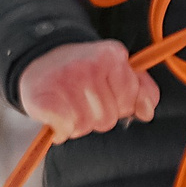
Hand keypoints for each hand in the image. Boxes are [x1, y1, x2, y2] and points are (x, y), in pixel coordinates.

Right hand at [19, 40, 158, 138]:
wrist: (38, 60)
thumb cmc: (81, 72)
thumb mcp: (115, 71)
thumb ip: (140, 90)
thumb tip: (147, 113)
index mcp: (112, 55)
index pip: (129, 101)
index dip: (117, 106)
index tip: (102, 96)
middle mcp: (90, 64)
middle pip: (107, 118)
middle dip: (96, 118)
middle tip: (82, 103)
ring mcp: (66, 79)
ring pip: (86, 125)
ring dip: (77, 125)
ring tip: (69, 110)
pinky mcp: (43, 97)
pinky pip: (66, 128)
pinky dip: (61, 131)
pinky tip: (57, 121)